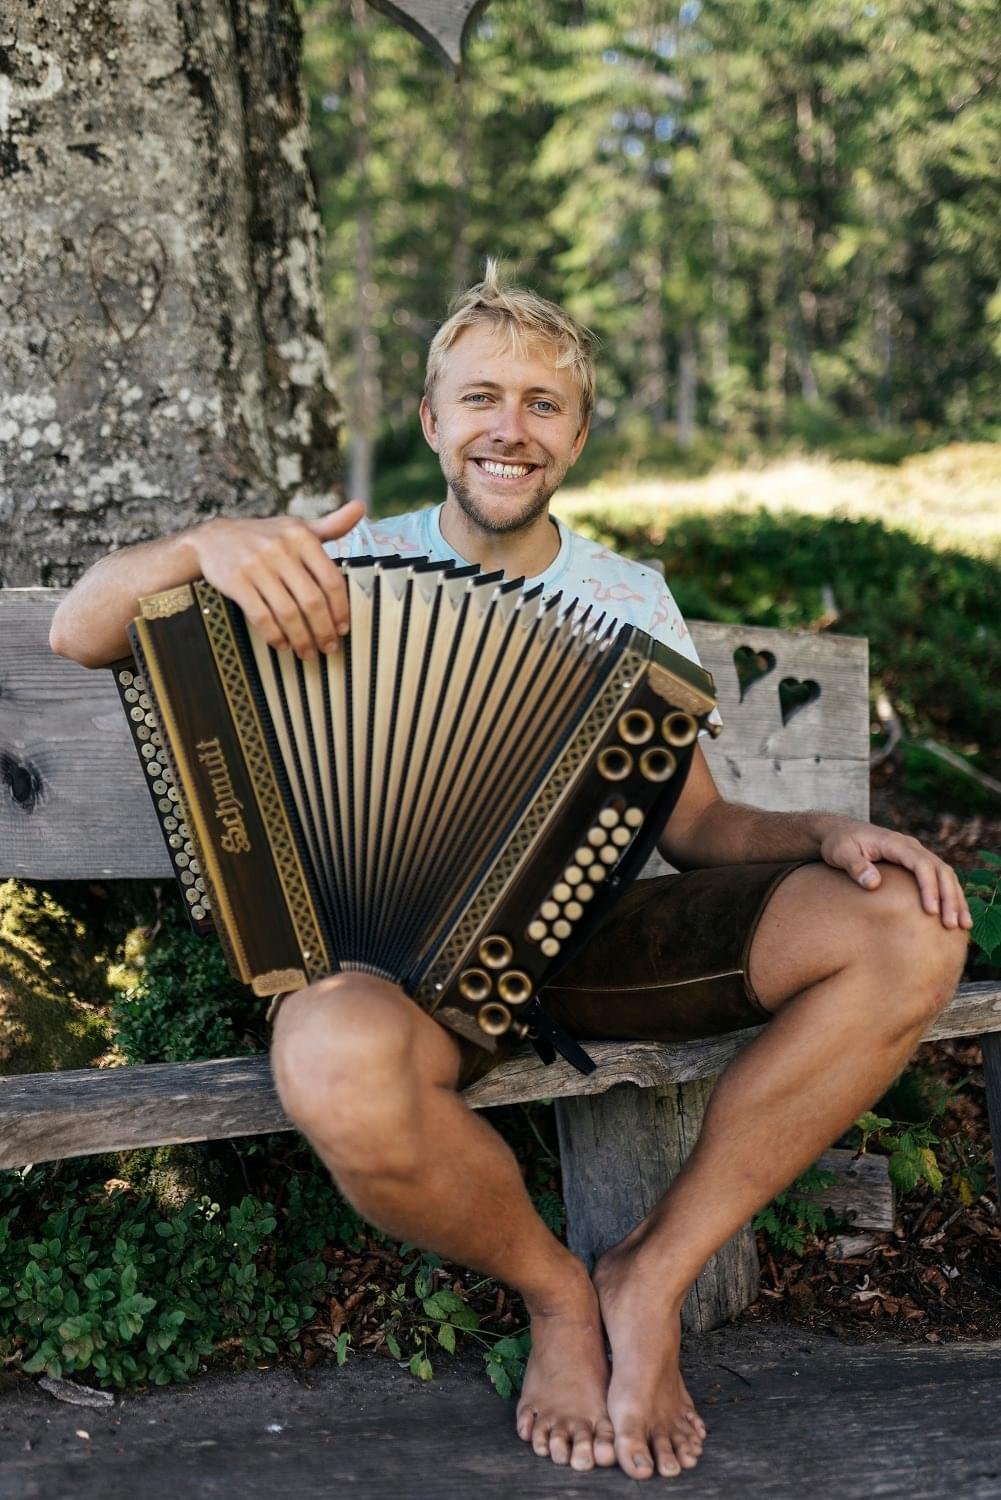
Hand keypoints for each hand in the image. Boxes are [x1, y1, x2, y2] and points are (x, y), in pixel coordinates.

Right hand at [191, 500, 364, 658]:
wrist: (212, 538)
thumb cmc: (265, 537)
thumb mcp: (297, 526)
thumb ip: (331, 525)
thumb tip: (360, 508)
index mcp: (301, 536)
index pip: (331, 579)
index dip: (341, 609)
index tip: (343, 628)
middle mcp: (280, 548)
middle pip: (312, 600)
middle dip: (323, 630)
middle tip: (328, 648)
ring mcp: (256, 565)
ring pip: (288, 612)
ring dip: (301, 638)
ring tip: (307, 652)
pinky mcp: (236, 581)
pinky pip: (261, 616)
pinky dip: (274, 635)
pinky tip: (282, 644)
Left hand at [818, 818, 971, 930]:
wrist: (838, 833)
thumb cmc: (838, 844)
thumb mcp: (840, 853)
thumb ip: (856, 866)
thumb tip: (874, 883)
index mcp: (895, 843)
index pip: (921, 864)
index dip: (929, 888)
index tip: (931, 911)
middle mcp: (911, 847)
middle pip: (941, 870)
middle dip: (949, 897)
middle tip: (951, 925)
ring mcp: (915, 854)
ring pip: (945, 875)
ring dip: (956, 899)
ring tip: (963, 925)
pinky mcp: (915, 864)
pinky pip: (940, 878)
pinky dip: (950, 896)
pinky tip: (956, 915)